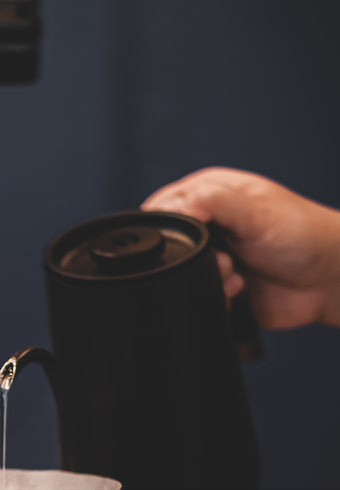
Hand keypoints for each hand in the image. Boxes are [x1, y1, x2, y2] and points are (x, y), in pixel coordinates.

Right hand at [142, 168, 339, 329]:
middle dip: (187, 257)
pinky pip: (197, 295)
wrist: (329, 280)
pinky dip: (213, 296)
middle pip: (170, 241)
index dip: (170, 223)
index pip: (166, 203)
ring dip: (205, 278)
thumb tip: (171, 209)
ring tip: (233, 274)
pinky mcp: (220, 284)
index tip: (192, 238)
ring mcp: (214, 254)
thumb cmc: (303, 235)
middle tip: (219, 257)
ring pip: (181, 272)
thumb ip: (212, 204)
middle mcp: (210, 222)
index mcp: (212, 193)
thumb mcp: (255, 212)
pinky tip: (236, 290)